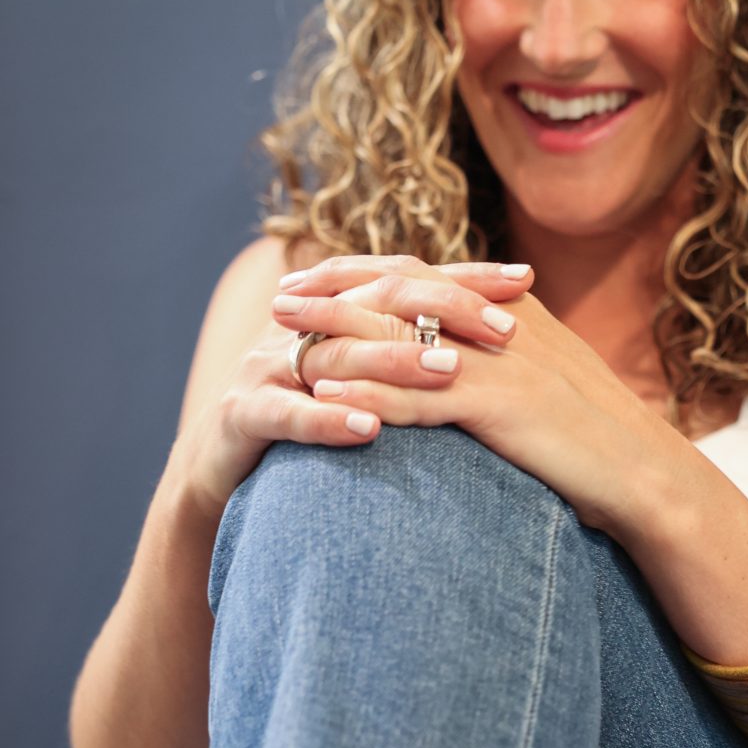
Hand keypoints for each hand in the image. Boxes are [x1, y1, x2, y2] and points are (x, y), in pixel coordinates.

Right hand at [174, 259, 536, 518]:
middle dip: (444, 310)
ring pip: (339, 354)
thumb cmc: (311, 426)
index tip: (526, 280)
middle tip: (504, 330)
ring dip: (397, 361)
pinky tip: (371, 430)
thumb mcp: (367, 388)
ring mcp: (268, 367)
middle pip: (378, 300)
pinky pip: (290, 414)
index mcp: (337, 314)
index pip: (409, 280)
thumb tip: (499, 346)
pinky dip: (330, 420)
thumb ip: (413, 362)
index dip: (466, 277)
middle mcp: (304, 327)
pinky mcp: (242, 414)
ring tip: (451, 369)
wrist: (220, 471)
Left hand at [269, 254, 679, 536]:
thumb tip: (459, 364)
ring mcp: (501, 361)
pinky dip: (371, 393)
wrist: (646, 475)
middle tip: (281, 300)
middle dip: (335, 292)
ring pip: (402, 336)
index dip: (362, 273)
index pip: (422, 274)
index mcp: (509, 312)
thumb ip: (503, 364)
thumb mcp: (548, 386)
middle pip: (401, 291)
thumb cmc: (600, 443)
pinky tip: (327, 398)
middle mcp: (501, 322)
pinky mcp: (502, 404)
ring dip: (338, 335)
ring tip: (286, 339)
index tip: (314, 280)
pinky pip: (421, 393)